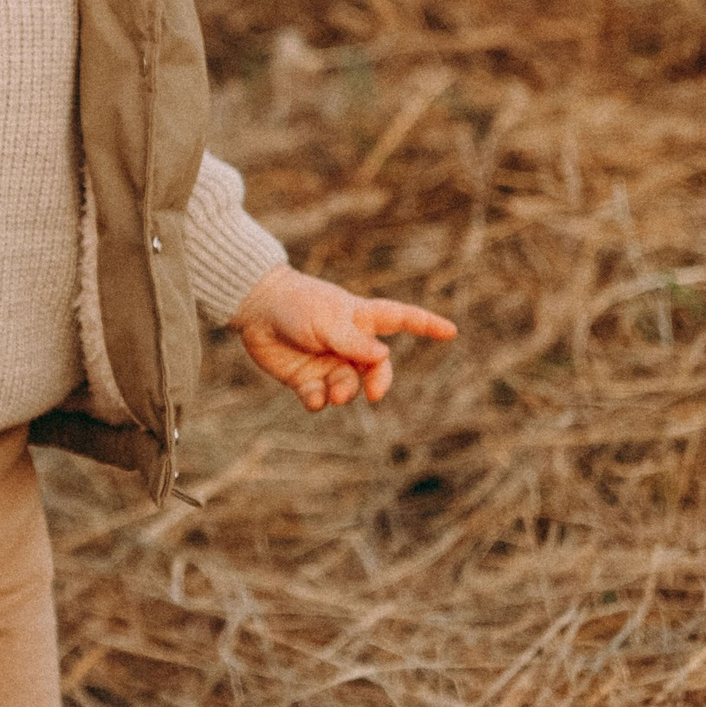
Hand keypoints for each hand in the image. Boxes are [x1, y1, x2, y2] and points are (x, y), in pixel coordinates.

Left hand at [232, 263, 455, 410]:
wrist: (254, 307)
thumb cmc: (295, 305)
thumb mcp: (328, 320)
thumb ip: (354, 341)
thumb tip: (383, 357)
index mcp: (359, 319)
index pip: (400, 320)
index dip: (426, 325)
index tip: (451, 331)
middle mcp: (347, 343)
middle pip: (377, 368)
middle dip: (380, 382)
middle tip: (373, 394)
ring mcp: (327, 361)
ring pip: (348, 387)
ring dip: (345, 393)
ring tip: (333, 391)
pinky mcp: (304, 377)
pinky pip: (320, 398)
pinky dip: (318, 401)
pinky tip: (312, 397)